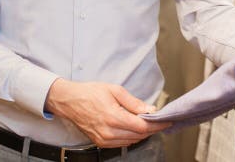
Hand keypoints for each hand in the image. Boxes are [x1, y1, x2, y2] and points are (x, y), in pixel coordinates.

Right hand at [44, 79, 171, 147]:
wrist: (69, 101)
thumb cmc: (89, 93)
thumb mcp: (114, 90)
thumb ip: (134, 102)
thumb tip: (150, 109)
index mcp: (113, 117)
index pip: (142, 126)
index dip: (157, 124)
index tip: (166, 120)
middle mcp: (109, 132)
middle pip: (139, 135)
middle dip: (151, 128)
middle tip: (158, 120)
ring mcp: (104, 140)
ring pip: (131, 141)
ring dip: (141, 133)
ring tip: (146, 122)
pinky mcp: (100, 143)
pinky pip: (122, 143)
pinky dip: (131, 136)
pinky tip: (133, 127)